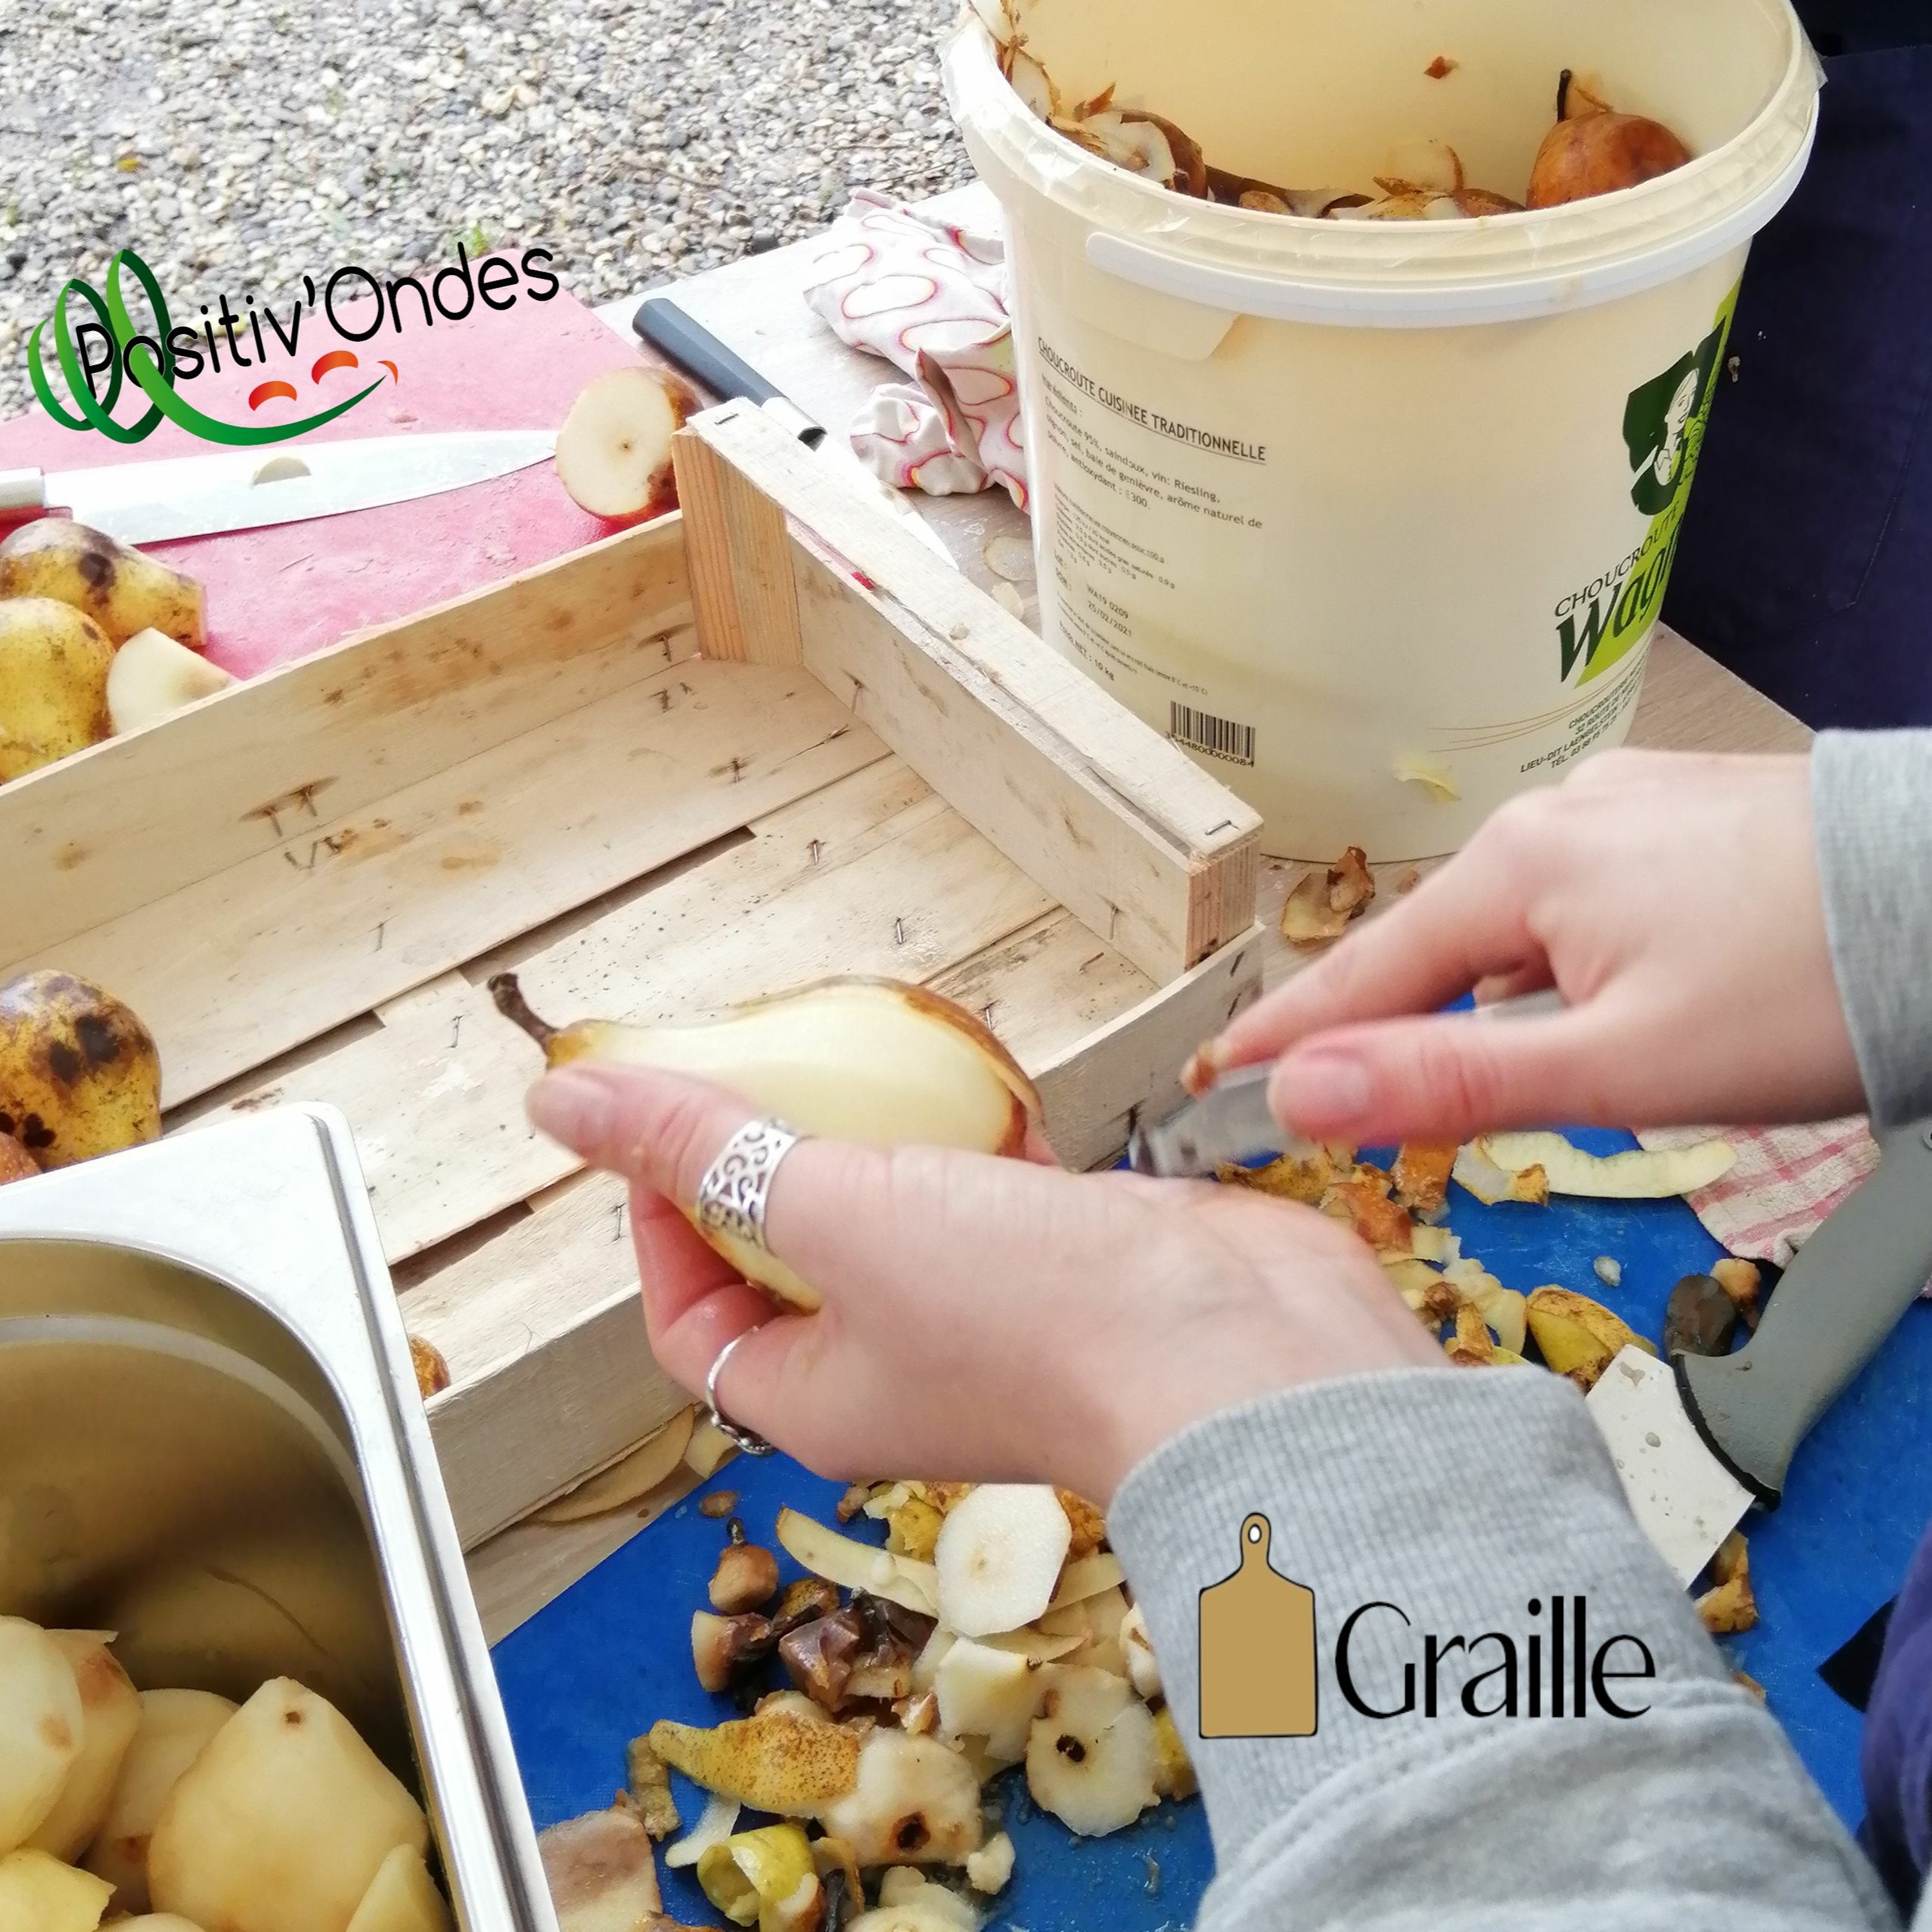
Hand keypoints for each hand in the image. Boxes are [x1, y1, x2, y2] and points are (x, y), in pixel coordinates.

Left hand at [526, 1064, 1443, 1501]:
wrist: (1246, 1358)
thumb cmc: (1038, 1323)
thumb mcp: (835, 1213)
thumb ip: (709, 1149)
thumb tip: (567, 1099)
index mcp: (818, 1393)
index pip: (692, 1319)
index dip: (656, 1222)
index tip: (664, 1125)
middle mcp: (898, 1365)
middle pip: (791, 1259)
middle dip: (772, 1160)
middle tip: (769, 1069)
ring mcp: (987, 1316)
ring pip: (898, 1215)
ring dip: (881, 1137)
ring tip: (869, 1060)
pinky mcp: (1065, 1264)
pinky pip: (992, 1191)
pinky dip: (979, 1134)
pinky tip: (992, 1086)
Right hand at [1192, 750, 1861, 1144]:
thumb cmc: (1804, 990)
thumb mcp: (1617, 1066)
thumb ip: (1450, 1080)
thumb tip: (1298, 1097)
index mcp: (1520, 865)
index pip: (1364, 970)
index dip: (1288, 1037)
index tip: (1212, 1079)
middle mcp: (1559, 816)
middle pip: (1437, 945)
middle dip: (1390, 1024)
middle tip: (1339, 1102)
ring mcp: (1627, 808)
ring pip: (1514, 928)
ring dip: (1486, 999)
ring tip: (1492, 1070)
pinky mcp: (1687, 820)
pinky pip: (1580, 903)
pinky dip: (1557, 964)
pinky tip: (1598, 1003)